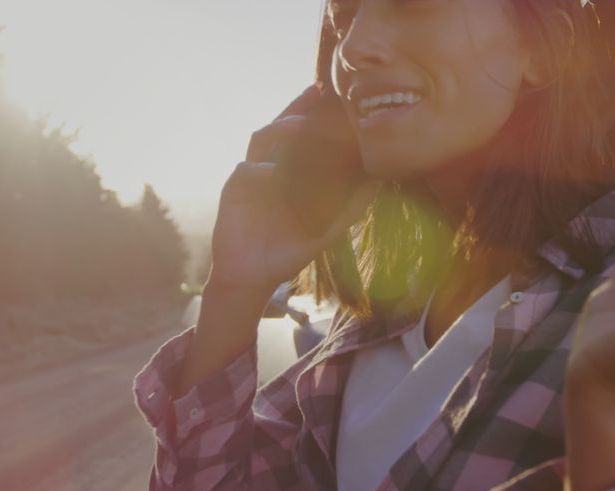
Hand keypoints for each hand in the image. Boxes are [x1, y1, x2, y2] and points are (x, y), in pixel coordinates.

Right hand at [208, 85, 375, 292]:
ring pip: (262, 139)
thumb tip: (380, 181)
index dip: (315, 114)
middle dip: (298, 107)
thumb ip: (352, 204)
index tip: (336, 97)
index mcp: (291, 171)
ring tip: (298, 128)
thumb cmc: (290, 249)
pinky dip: (260, 170)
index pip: (303, 136)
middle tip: (317, 91)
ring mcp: (251, 175)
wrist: (255, 275)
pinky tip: (273, 173)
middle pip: (281, 126)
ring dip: (280, 130)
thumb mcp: (327, 227)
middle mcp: (270, 166)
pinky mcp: (234, 190)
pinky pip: (247, 170)